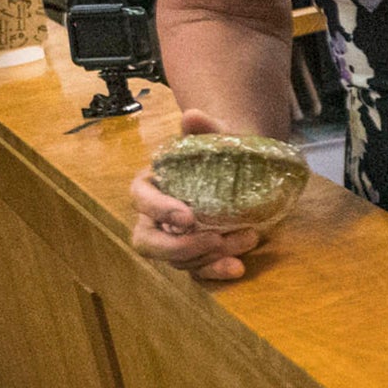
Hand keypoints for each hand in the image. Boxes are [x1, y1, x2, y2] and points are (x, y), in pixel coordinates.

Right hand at [128, 109, 260, 281]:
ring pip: (177, 260)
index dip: (159, 210)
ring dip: (209, 256)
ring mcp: (173, 239)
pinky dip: (216, 272)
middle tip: (213, 241)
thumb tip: (192, 115)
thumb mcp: (215, 136)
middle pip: (147, 241)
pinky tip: (238, 267)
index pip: (140, 199)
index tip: (188, 217)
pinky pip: (197, 271)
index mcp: (151, 185)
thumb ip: (204, 127)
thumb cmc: (220, 152)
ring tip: (247, 238)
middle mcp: (154, 217)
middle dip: (178, 246)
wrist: (245, 170)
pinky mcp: (194, 256)